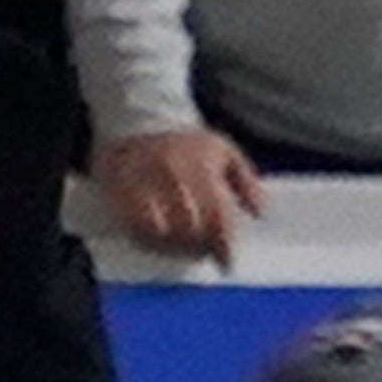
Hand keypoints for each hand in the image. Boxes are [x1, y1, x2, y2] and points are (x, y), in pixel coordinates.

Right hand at [94, 122, 263, 263]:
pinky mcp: (120, 192)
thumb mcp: (224, 151)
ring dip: (173, 248)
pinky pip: (133, 226)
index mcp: (203, 168)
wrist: (138, 118)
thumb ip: (246, 182)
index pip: (218, 216)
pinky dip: (146, 240)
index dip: (223, 245)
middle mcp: (175, 178)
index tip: (226, 263)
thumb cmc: (185, 139)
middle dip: (198, 248)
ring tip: (181, 251)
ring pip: (161, 232)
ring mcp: (146, 185)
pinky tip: (155, 242)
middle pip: (190, 229)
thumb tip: (260, 212)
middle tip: (203, 255)